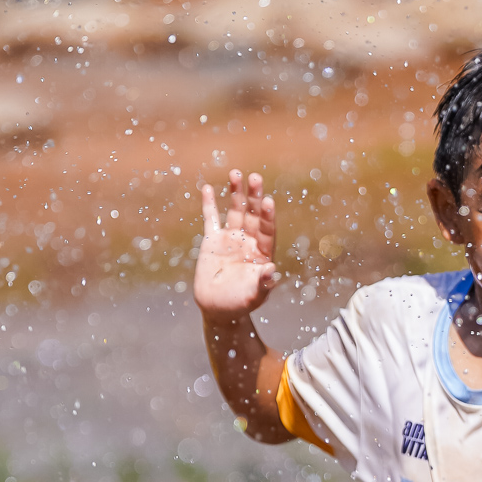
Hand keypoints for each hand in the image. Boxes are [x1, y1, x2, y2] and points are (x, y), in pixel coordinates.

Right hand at [194, 169, 277, 320]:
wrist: (219, 309)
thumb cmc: (241, 303)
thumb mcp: (255, 295)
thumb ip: (263, 283)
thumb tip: (272, 270)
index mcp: (263, 252)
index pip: (267, 230)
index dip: (267, 216)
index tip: (268, 201)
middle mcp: (249, 241)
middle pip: (253, 214)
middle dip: (254, 197)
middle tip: (255, 177)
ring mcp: (231, 238)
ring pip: (234, 211)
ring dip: (235, 193)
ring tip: (236, 173)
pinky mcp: (212, 240)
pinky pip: (211, 218)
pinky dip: (209, 204)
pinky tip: (209, 188)